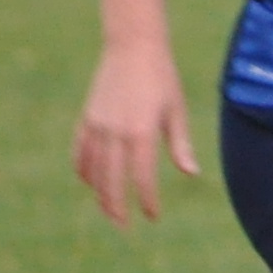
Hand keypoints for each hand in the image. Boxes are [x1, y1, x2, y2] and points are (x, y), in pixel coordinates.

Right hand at [73, 41, 195, 224]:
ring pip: (93, 170)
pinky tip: (91, 182)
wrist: (132, 47)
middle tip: (124, 226)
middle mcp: (115, 132)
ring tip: (108, 211)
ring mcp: (97, 125)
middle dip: (117, 207)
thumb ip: (180, 145)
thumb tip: (191, 174)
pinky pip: (81, 152)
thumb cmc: (161, 78)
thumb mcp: (176, 110)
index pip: (142, 178)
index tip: (152, 216)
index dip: (146, 200)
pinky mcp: (87, 118)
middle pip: (111, 181)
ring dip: (99, 194)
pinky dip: (84, 170)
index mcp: (141, 132)